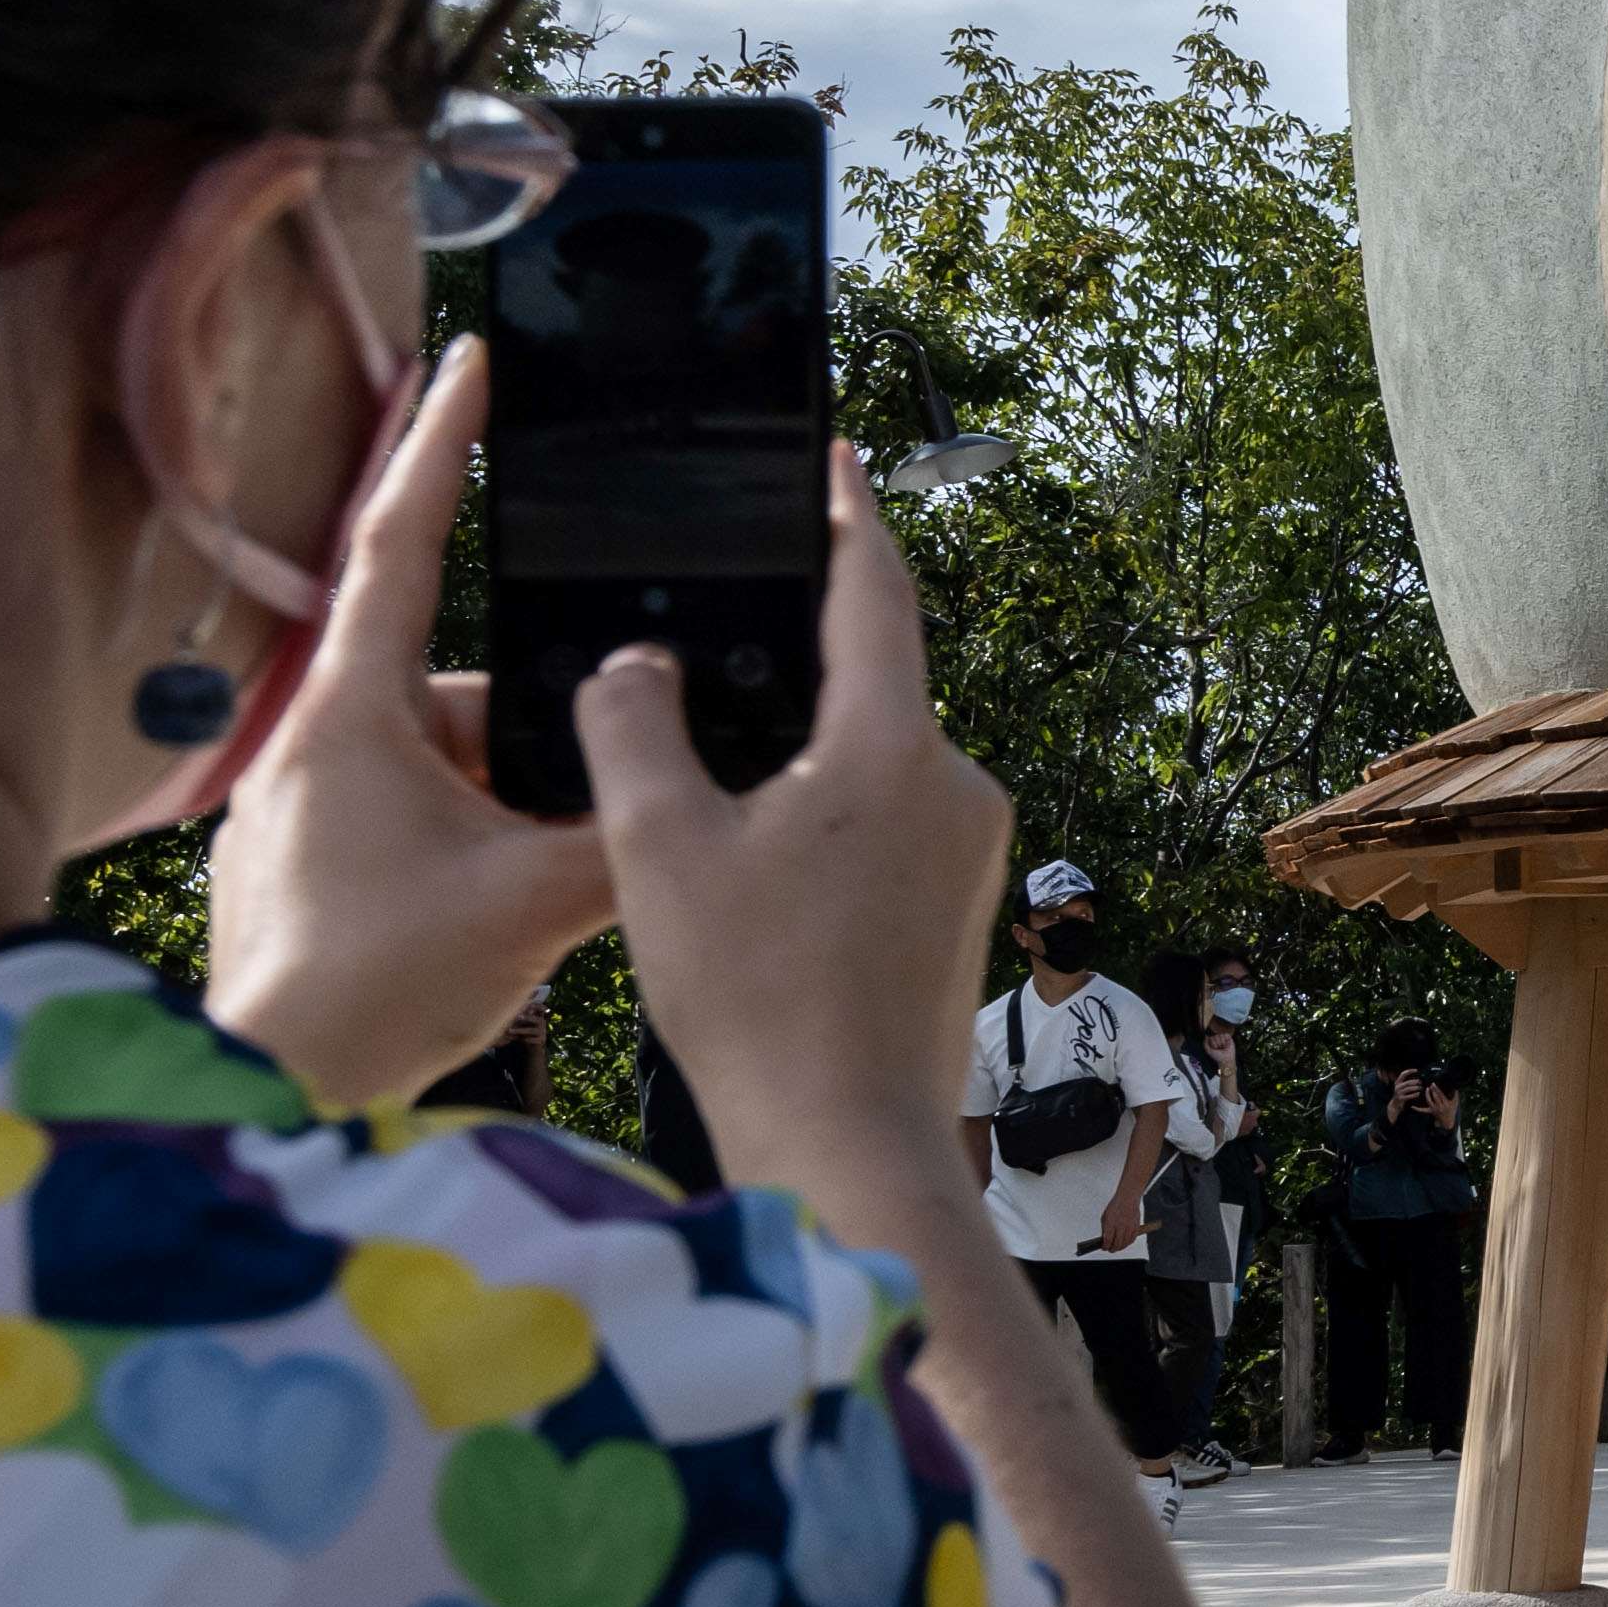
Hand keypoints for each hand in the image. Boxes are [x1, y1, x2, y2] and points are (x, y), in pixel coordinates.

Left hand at [207, 342, 620, 1110]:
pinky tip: (505, 918)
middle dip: (544, 734)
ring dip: (512, 814)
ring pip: (451, 764)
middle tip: (590, 794)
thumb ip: (621, 835)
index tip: (473, 358)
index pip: (397, 540)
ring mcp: (306, 803)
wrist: (261, 1095)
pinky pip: (419, 819)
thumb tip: (688, 789)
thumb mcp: (528, 905)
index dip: (437, 442)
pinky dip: (475, 851)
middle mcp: (318, 738)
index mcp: (353, 711)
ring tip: (540, 892)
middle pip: (467, 686)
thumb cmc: (367, 990)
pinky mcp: (309, 862)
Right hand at [579, 445, 1012, 1183]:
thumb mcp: (659, 848)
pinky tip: (754, 866)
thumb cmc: (755, 1004)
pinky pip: (888, 824)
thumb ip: (634, 729)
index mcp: (894, 746)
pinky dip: (822, 820)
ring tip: (710, 787)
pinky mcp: (963, 907)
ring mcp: (974, 850)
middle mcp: (958, 784)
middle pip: (866, 685)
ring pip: (871, 763)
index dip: (846, 514)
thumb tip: (634, 666)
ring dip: (798, 760)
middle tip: (710, 647)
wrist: (850, 1148)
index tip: (834, 458)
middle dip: (790, 664)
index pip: (875, 591)